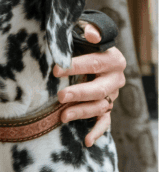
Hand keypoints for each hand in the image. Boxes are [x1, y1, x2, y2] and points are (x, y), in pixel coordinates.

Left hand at [53, 22, 126, 146]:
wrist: (94, 49)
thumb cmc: (84, 39)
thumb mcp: (85, 30)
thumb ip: (89, 31)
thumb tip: (92, 36)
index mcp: (113, 59)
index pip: (94, 63)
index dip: (75, 66)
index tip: (55, 70)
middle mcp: (116, 79)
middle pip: (98, 89)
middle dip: (78, 94)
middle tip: (59, 96)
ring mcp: (113, 95)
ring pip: (100, 107)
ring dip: (81, 112)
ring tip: (62, 116)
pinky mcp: (107, 107)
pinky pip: (105, 122)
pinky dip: (97, 132)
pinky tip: (86, 140)